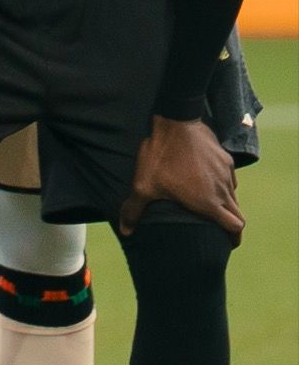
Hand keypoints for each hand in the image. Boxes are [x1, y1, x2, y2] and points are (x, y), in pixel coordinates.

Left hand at [121, 116, 242, 241]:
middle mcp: (224, 189)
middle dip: (231, 225)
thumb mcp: (143, 185)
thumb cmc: (160, 157)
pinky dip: (223, 184)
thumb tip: (125, 231)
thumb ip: (134, 210)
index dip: (232, 237)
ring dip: (226, 203)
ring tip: (210, 206)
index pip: (236, 227)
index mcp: (209, 202)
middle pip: (238, 214)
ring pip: (234, 195)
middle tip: (219, 230)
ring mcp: (227, 172)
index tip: (225, 242)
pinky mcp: (225, 157)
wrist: (176, 122)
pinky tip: (207, 181)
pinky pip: (230, 177)